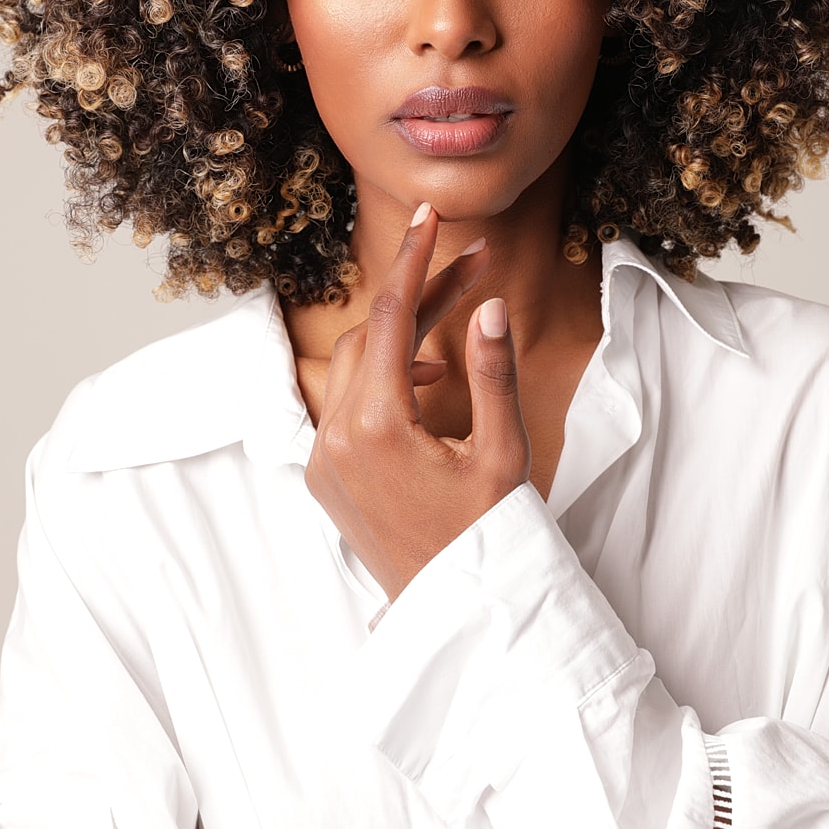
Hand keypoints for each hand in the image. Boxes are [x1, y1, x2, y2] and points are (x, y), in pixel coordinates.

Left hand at [303, 202, 531, 601]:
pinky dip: (384, 379)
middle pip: (373, 335)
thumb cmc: (490, 537)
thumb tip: (488, 305)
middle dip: (421, 297)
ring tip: (458, 329)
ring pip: (355, 364)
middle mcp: (336, 439)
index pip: (392, 318)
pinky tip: (430, 386)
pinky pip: (346, 402)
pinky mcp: (325, 475)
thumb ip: (492, 372)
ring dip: (403, 338)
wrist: (461, 613)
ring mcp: (324, 460)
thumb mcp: (504, 451)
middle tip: (475, 266)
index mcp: (377, 428)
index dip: (415, 260)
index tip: (430, 216)